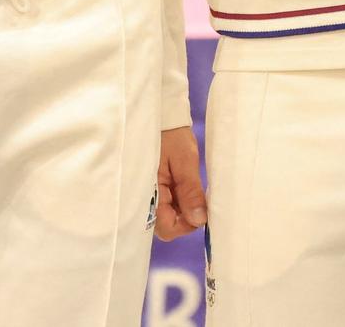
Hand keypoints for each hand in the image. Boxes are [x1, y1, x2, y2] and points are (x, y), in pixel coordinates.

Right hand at [155, 125, 207, 240]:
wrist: (161, 116)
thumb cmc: (170, 135)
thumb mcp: (184, 160)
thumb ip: (190, 192)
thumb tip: (199, 220)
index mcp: (149, 193)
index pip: (167, 228)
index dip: (186, 223)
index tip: (200, 207)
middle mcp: (145, 199)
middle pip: (166, 226)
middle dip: (184, 217)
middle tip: (195, 195)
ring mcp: (148, 195)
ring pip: (167, 217)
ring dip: (181, 208)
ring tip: (187, 184)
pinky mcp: (153, 189)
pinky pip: (165, 205)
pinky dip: (177, 200)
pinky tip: (181, 184)